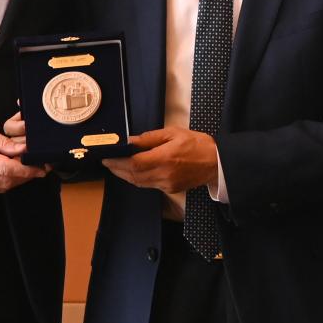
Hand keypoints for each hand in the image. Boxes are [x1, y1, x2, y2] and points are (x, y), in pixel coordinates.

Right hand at [0, 116, 47, 192]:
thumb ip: (2, 141)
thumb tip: (22, 148)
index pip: (6, 169)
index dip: (26, 170)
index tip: (39, 167)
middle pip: (6, 181)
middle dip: (25, 176)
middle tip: (39, 168)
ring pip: (1, 187)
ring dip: (17, 180)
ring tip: (28, 170)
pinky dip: (4, 181)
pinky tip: (11, 172)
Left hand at [103, 126, 220, 193]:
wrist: (216, 163)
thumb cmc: (196, 144)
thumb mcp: (173, 133)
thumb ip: (150, 138)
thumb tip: (130, 141)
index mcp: (164, 158)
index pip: (134, 164)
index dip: (117, 162)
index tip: (106, 158)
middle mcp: (164, 175)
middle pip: (133, 176)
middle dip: (117, 170)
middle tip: (107, 162)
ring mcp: (167, 185)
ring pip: (139, 183)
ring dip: (125, 176)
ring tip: (116, 167)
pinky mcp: (170, 190)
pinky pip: (148, 185)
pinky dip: (137, 179)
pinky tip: (133, 172)